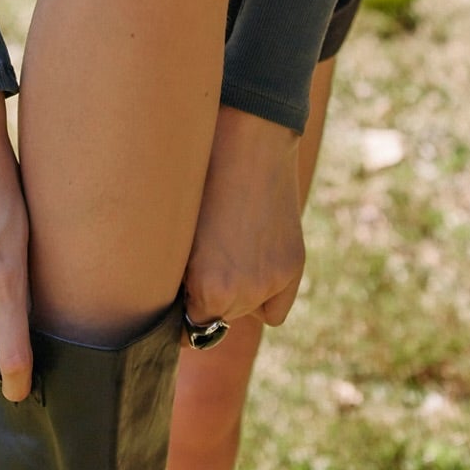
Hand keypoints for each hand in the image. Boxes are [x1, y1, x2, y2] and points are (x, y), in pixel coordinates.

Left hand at [182, 104, 305, 331]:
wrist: (249, 138)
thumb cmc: (199, 177)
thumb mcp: (178, 232)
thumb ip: (180, 275)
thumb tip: (176, 307)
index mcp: (205, 287)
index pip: (187, 330)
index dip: (181, 307)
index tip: (179, 290)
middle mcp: (240, 294)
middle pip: (217, 320)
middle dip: (209, 296)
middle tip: (208, 251)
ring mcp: (270, 282)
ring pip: (244, 311)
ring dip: (237, 291)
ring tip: (231, 242)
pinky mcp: (292, 269)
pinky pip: (273, 310)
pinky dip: (265, 295)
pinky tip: (257, 259)